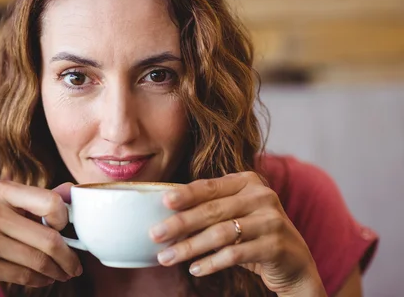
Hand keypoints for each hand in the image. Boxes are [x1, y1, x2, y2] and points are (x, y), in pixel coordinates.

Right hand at [0, 181, 82, 296]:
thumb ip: (34, 199)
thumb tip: (71, 191)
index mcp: (0, 190)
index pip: (50, 201)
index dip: (65, 219)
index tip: (68, 231)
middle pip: (49, 237)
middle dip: (68, 256)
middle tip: (75, 265)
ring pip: (39, 260)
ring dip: (57, 271)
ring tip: (63, 274)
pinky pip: (24, 275)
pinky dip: (40, 281)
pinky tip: (43, 280)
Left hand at [149, 172, 325, 295]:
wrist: (294, 261)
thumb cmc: (253, 233)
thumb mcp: (235, 213)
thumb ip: (210, 208)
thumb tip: (165, 214)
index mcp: (248, 181)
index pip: (210, 186)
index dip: (186, 194)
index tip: (163, 202)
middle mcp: (262, 196)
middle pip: (212, 210)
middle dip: (180, 223)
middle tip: (154, 234)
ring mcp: (271, 220)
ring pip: (221, 234)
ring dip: (190, 247)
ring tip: (166, 257)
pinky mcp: (276, 246)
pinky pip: (236, 255)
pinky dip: (212, 262)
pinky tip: (194, 269)